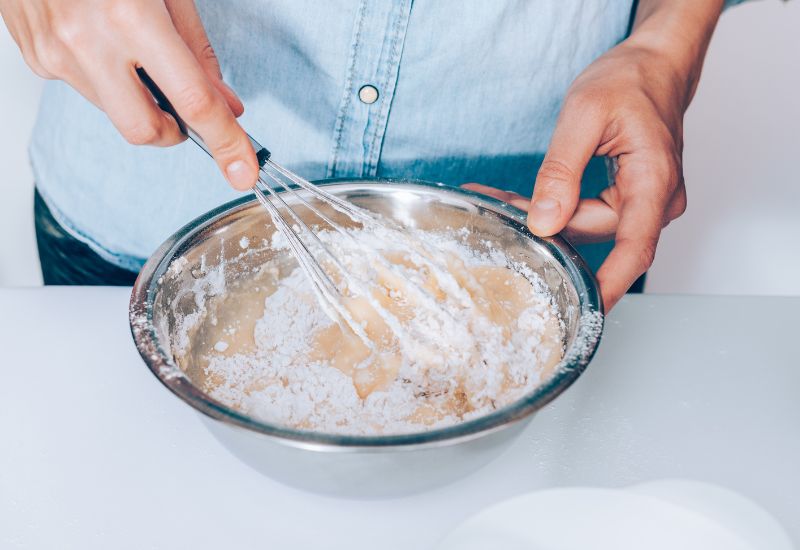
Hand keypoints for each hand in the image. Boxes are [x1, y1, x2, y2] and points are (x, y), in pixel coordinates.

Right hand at [0, 0, 257, 188]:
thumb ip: (196, 49)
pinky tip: (101, 40)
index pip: (192, 102)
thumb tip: (225, 104)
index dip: (226, 141)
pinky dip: (108, 79)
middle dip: (174, 132)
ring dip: (138, 99)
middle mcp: (87, 41)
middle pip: (146, 131)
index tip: (243, 172)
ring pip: (115, 113)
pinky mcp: (35, 58)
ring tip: (134, 50)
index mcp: (129, 17)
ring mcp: (55, 53)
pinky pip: (87, 90)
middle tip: (185, 109)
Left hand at [466, 0, 723, 309]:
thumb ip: (561, 171)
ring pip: (586, 227)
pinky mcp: (629, 199)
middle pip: (595, 236)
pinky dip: (557, 208)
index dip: (608, 286)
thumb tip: (544, 221)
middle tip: (494, 210)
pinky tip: (524, 199)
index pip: (634, 249)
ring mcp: (643, 202)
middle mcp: (655, 200)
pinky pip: (588, 214)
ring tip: (499, 197)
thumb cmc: (629, 81)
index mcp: (653, 181)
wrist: (654, 66)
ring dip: (545, 218)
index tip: (583, 315)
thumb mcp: (584, 115)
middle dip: (544, 231)